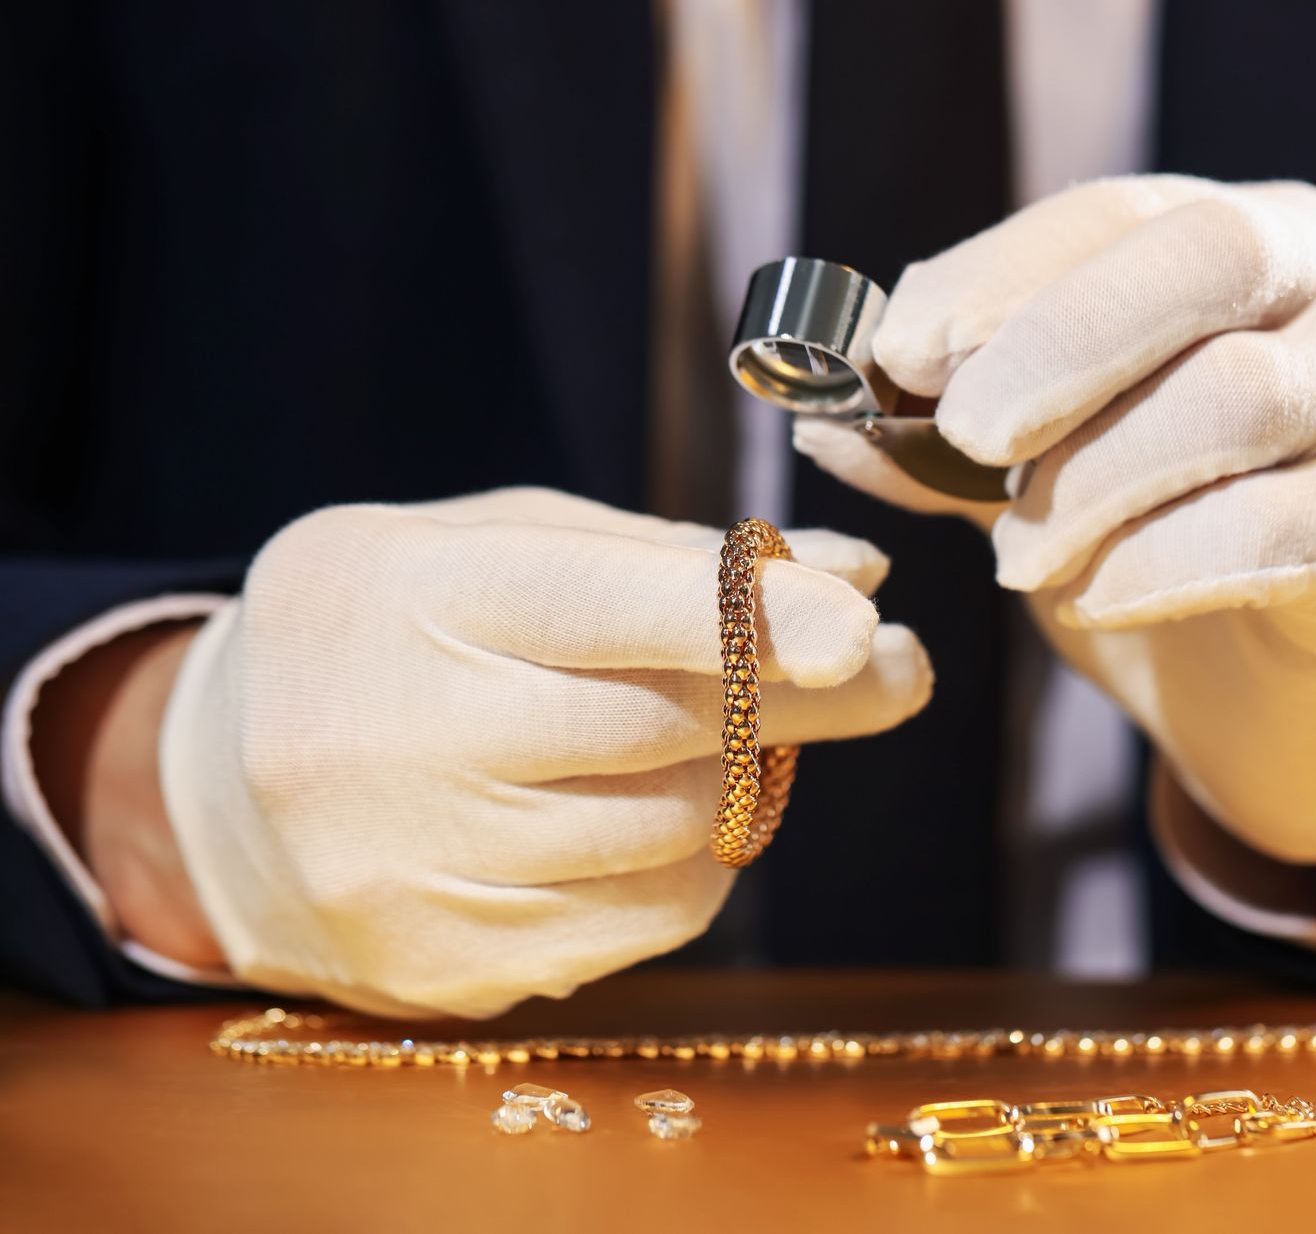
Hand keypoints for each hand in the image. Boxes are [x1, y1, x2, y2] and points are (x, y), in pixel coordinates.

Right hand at [155, 488, 929, 1016]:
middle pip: (660, 727)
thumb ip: (673, 559)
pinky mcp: (447, 963)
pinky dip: (692, 857)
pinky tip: (664, 809)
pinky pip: (644, 916)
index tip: (861, 618)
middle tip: (895, 666)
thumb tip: (858, 576)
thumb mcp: (502, 548)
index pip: (594, 606)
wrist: (224, 785)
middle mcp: (396, 739)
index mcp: (407, 596)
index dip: (741, 614)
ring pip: (670, 828)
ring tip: (741, 732)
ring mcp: (413, 868)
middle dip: (804, 696)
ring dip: (743, 775)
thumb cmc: (398, 630)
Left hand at [796, 176, 1315, 869]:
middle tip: (962, 431)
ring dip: (1095, 477)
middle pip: (1209, 259)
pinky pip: (1271, 532)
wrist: (1309, 712)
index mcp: (1262, 246)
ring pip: (1240, 396)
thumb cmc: (1175, 562)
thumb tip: (819, 423)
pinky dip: (1155, 565)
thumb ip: (957, 446)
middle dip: (1061, 338)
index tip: (899, 347)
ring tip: (1020, 558)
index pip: (1125, 214)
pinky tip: (1094, 600)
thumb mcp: (1055, 481)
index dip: (1001, 271)